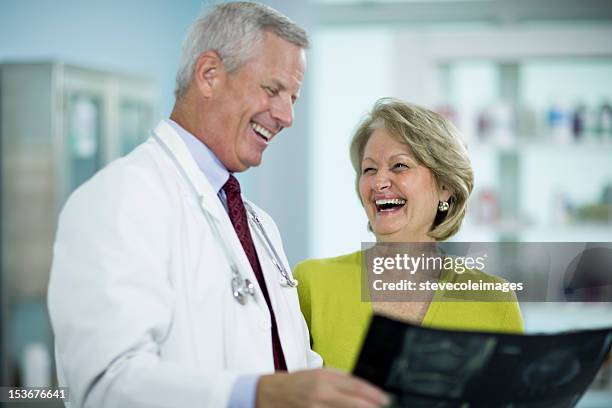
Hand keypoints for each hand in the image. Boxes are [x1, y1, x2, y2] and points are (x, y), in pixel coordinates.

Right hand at [256, 368, 389, 407]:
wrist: (268, 394)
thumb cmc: (296, 383)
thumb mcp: (318, 374)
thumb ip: (340, 380)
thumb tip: (363, 389)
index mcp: (324, 378)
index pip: (356, 385)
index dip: (373, 394)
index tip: (386, 399)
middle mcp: (321, 394)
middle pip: (354, 403)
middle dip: (371, 407)